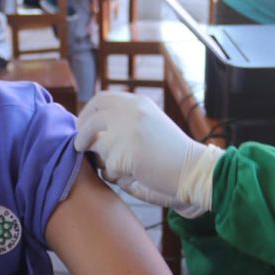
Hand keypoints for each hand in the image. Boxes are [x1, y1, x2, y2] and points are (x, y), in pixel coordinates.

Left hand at [75, 92, 221, 216]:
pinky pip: (107, 167)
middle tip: (80, 146)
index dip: (87, 113)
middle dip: (83, 135)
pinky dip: (116, 175)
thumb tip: (88, 125)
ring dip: (104, 160)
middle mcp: (131, 112)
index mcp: (137, 103)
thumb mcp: (149, 124)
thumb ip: (124, 120)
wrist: (194, 170)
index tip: (82, 126)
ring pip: (97, 147)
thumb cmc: (172, 153)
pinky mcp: (127, 154)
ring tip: (127, 165)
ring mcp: (128, 132)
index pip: (101, 99)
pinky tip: (137, 174)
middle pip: (91, 121)